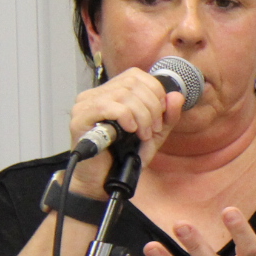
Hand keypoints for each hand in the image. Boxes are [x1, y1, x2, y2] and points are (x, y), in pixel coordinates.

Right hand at [67, 67, 186, 194]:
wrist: (104, 180)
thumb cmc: (124, 156)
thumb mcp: (154, 134)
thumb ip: (167, 115)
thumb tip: (176, 95)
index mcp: (111, 92)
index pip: (136, 75)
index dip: (155, 92)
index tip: (160, 115)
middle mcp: (96, 94)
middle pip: (132, 83)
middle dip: (152, 106)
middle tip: (153, 128)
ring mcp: (85, 105)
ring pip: (123, 94)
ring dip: (142, 116)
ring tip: (143, 134)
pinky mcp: (79, 119)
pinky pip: (107, 107)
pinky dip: (126, 118)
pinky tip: (130, 131)